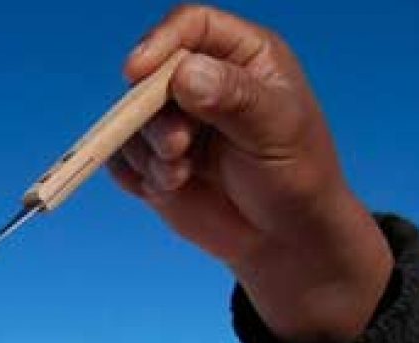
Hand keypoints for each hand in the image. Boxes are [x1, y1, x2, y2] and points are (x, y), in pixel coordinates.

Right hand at [109, 5, 392, 342]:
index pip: (190, 27)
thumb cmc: (297, 176)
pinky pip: (121, 157)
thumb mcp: (277, 130)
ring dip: (148, 152)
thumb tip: (185, 75)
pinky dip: (136, 175)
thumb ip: (234, 99)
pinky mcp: (154, 160)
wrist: (283, 239)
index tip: (137, 72)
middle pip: (150, 75)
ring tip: (181, 177)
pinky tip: (169, 188)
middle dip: (152, 114)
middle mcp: (202, 81)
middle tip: (176, 148)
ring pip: (130, 120)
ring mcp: (174, 121)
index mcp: (241, 56)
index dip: (160, 43)